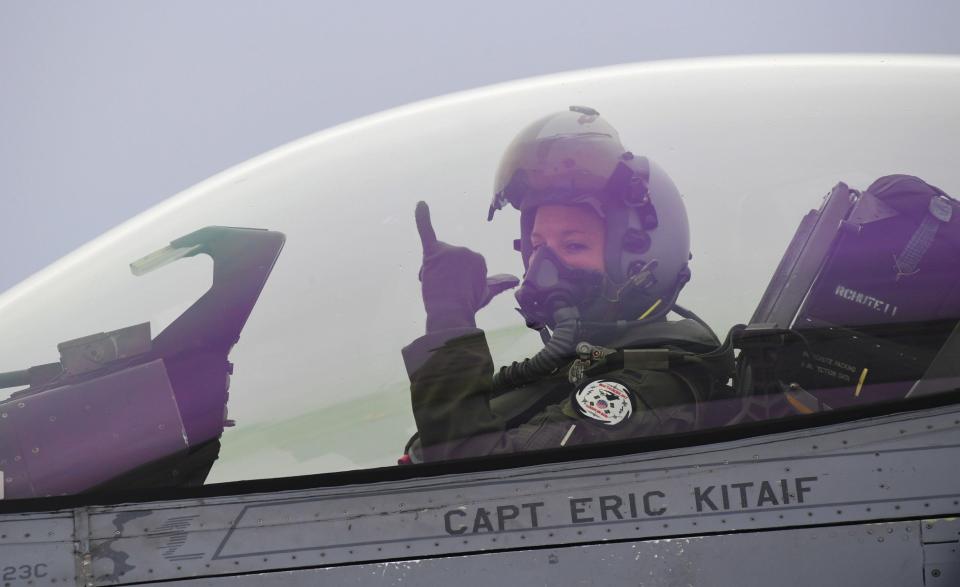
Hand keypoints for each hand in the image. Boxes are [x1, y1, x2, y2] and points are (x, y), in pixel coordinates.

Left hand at [416, 201, 518, 331]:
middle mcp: (465, 250)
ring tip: (439, 285)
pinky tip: (421, 204)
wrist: (451, 312)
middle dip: (445, 275)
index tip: (460, 291)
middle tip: (448, 290)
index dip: (458, 279)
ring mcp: (449, 251)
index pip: (462, 265)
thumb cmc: (469, 303)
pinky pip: (425, 231)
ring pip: (437, 258)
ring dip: (434, 271)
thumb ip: (499, 283)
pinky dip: (422, 217)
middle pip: (449, 261)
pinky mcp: (432, 252)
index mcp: (478, 258)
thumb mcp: (486, 292)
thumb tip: (515, 280)